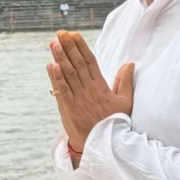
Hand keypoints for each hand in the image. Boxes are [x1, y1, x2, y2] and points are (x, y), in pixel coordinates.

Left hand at [48, 31, 134, 151]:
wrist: (105, 146)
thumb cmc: (115, 124)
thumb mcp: (125, 102)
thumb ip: (126, 82)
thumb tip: (129, 64)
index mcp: (102, 87)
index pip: (90, 62)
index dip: (81, 47)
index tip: (74, 35)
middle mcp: (89, 90)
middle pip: (77, 64)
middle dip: (68, 48)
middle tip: (60, 34)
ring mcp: (78, 100)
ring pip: (68, 75)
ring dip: (60, 58)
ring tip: (53, 44)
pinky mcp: (69, 109)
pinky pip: (62, 91)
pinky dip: (56, 78)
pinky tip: (50, 66)